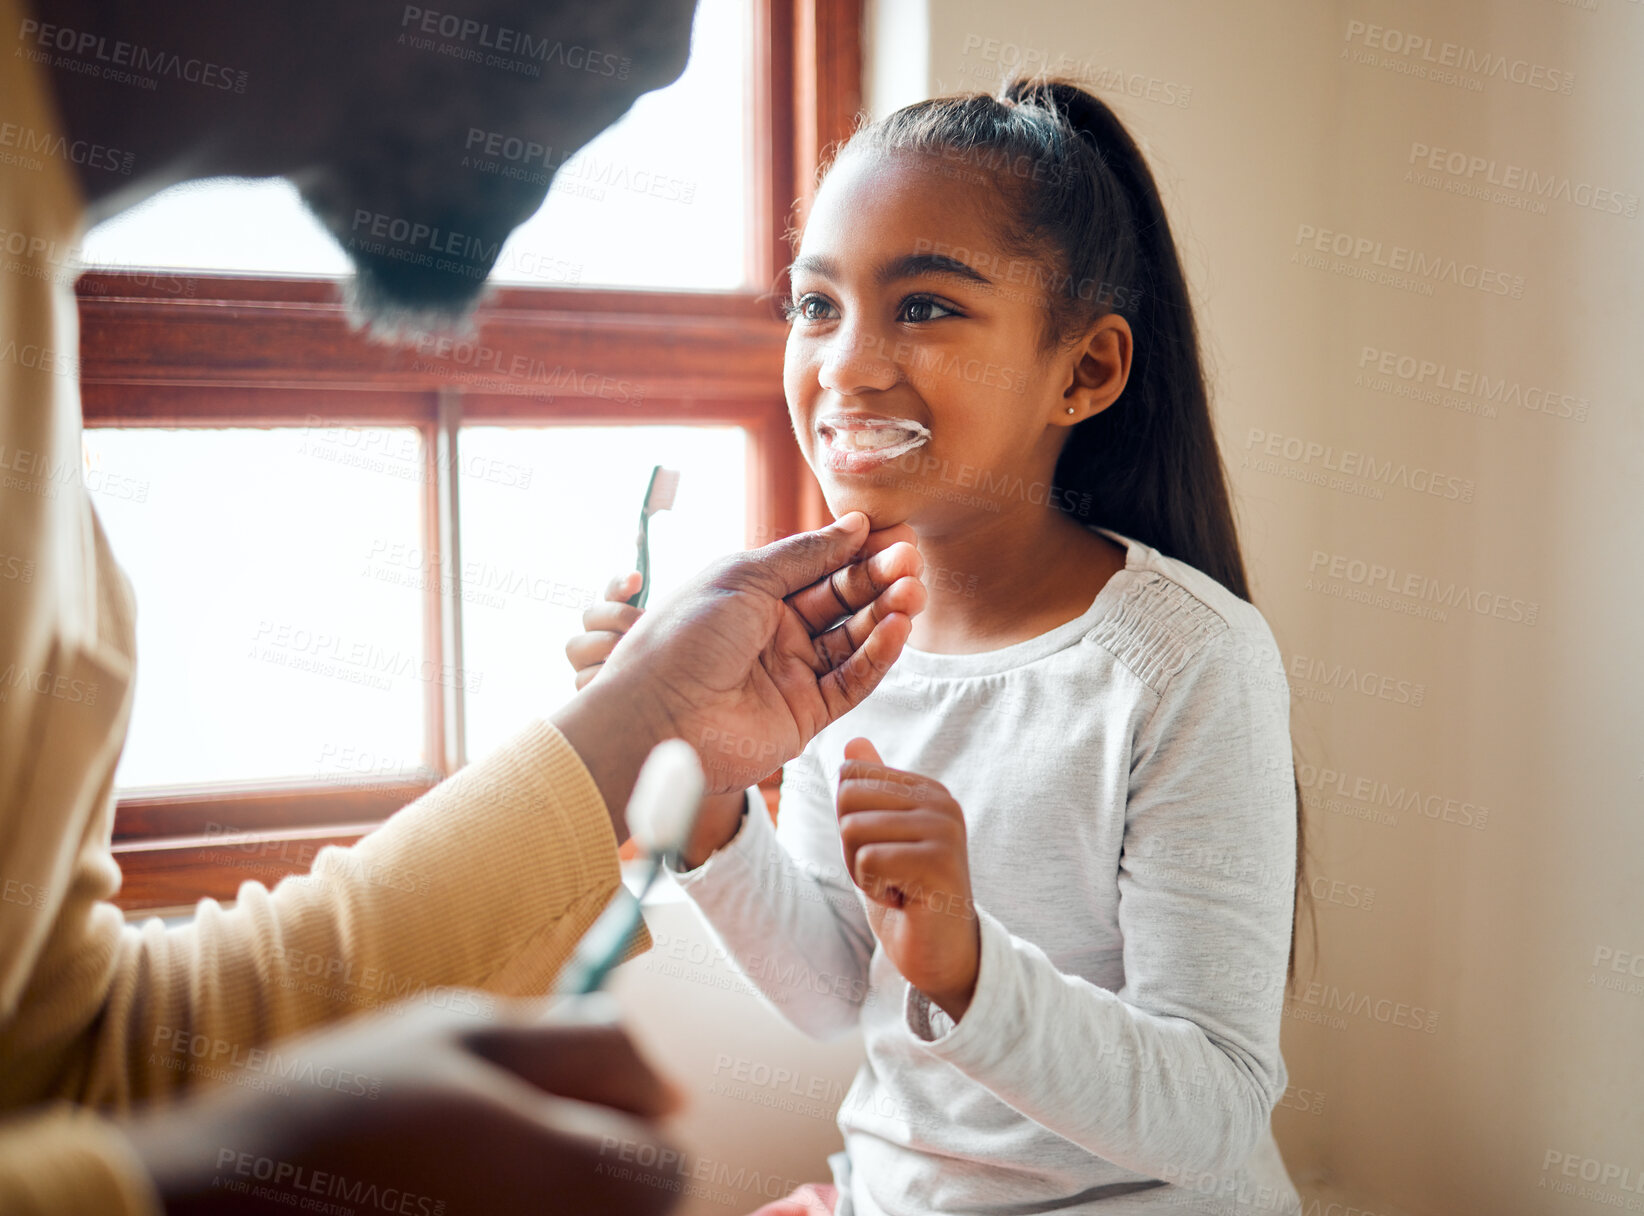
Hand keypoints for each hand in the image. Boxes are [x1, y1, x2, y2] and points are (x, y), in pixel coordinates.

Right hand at [126, 999, 684, 1215]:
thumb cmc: (335, 1106)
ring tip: (465, 1171)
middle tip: (503, 1136)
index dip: (627, 1120)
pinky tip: (449, 1200)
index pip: (667, 1169)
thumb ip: (584, 1049)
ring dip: (553, 1193)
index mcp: (572, 1178)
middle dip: (595, 1163)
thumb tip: (671, 1086)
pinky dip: (510, 1212)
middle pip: (634, 1208)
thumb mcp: (463, 1031)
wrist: (210, 1208)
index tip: (567, 1102)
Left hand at [555, 513, 925, 817]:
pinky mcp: (805, 714)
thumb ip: (805, 554)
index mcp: (754, 595)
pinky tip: (897, 628)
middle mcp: (775, 633)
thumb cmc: (684, 638)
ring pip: (853, 640)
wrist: (656, 718)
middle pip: (841, 601)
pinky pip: (851, 681)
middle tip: (912, 561)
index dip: (857, 552)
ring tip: (913, 591)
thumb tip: (855, 525)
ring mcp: (791, 674)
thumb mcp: (743, 578)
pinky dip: (877, 655)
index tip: (894, 535)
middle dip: (878, 579)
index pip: (819, 568)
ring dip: (885, 614)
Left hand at [836, 739, 980, 1021]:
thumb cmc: (907, 894)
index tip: (882, 850)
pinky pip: (868, 861)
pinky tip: (904, 899)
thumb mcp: (882, 837)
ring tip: (898, 885)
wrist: (941, 954)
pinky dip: (874, 889)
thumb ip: (872, 790)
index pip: (850, 774)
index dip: (849, 821)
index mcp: (926, 790)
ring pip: (854, 830)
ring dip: (863, 871)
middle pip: (847, 798)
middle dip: (851, 846)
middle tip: (888, 872)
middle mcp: (941, 802)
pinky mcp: (938, 862)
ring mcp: (944, 830)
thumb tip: (854, 742)